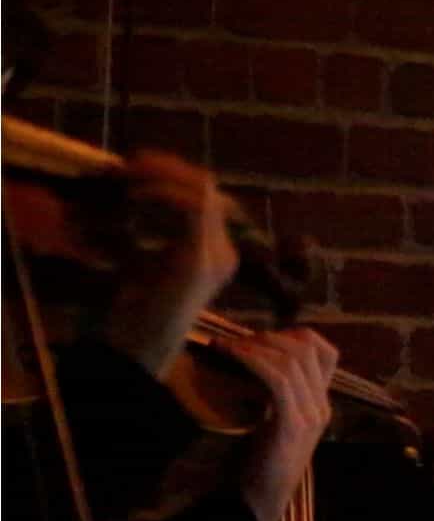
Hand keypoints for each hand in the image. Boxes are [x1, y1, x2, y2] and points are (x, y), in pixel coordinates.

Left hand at [101, 153, 240, 376]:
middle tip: (124, 166)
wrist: (134, 354)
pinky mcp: (201, 262)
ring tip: (126, 176)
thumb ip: (146, 231)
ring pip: (203, 189)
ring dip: (161, 174)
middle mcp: (223, 252)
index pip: (201, 194)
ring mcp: (216, 257)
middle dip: (163, 167)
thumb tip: (131, 188)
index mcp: (211, 251)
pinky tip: (135, 195)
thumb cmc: (131, 314)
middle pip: (205, 185)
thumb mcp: (139, 261)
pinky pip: (194, 208)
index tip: (129, 167)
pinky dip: (162, 193)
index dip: (167, 172)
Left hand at [214, 327, 337, 520]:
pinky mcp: (292, 426)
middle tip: (232, 343)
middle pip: (307, 349)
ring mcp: (310, 416)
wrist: (255, 505)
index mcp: (318, 404)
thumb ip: (269, 396)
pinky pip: (279, 381)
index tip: (257, 341)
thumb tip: (246, 360)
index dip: (292, 335)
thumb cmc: (254, 464)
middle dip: (266, 337)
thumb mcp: (267, 422)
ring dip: (255, 347)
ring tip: (225, 348)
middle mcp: (321, 407)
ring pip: (293, 361)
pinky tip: (233, 358)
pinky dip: (254, 362)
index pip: (325, 352)